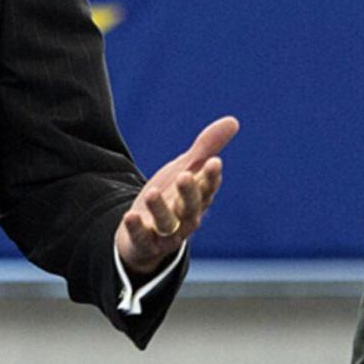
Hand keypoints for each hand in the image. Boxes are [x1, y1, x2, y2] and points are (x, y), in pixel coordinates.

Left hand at [115, 116, 238, 275]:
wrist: (146, 234)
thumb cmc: (172, 197)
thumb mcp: (186, 169)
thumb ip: (206, 148)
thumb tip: (233, 121)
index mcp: (198, 199)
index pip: (208, 188)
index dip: (211, 177)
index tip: (214, 162)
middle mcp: (186, 218)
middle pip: (191, 207)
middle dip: (189, 193)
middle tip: (185, 176)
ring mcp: (166, 233)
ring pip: (167, 224)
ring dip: (160, 210)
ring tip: (152, 193)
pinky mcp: (145, 243)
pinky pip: (142, 239)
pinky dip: (137, 229)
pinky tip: (130, 216)